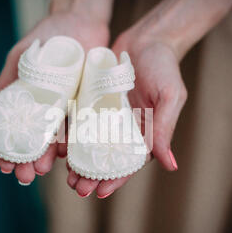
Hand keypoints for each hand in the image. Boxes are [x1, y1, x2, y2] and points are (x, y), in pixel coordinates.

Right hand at [0, 12, 108, 183]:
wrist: (80, 21)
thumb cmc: (46, 39)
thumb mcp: (20, 62)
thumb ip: (4, 88)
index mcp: (29, 104)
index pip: (17, 134)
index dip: (10, 152)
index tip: (5, 166)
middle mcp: (48, 112)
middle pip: (37, 143)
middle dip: (30, 162)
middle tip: (25, 177)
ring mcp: (68, 110)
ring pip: (58, 140)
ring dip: (49, 157)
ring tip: (42, 170)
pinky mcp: (88, 105)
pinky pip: (80, 127)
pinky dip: (72, 141)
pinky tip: (65, 155)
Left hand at [67, 31, 186, 197]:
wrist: (147, 39)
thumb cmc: (164, 66)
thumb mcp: (169, 96)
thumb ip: (165, 129)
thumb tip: (171, 165)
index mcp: (146, 133)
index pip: (129, 164)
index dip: (116, 180)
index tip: (100, 193)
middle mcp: (125, 129)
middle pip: (107, 159)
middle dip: (93, 176)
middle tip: (77, 188)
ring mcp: (109, 117)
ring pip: (92, 146)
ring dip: (80, 162)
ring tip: (67, 176)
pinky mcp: (95, 103)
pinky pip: (82, 123)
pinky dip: (73, 137)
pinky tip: (61, 148)